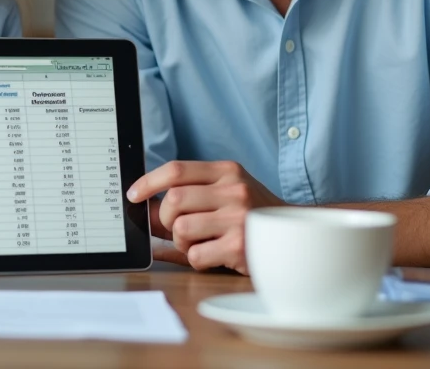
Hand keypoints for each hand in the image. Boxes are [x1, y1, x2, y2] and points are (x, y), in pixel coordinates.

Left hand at [128, 160, 283, 272]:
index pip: (176, 170)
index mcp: (227, 171)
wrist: (296, 238)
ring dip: (181, 242)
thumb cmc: (253, 216)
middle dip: (165, 220)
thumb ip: (191, 197)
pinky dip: (197, 259)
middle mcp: (234, 190)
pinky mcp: (239, 246)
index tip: (133, 194)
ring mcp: (238, 217)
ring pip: (180, 228)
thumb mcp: (227, 194)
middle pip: (173, 200)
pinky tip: (215, 255)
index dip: (148, 182)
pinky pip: (195, 255)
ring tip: (199, 243)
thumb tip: (145, 210)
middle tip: (174, 229)